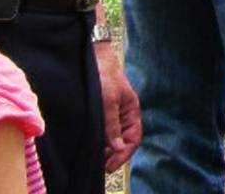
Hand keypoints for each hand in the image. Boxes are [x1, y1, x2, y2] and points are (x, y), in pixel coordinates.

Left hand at [95, 38, 140, 172]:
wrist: (92, 58)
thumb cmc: (104, 75)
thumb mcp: (108, 101)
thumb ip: (112, 125)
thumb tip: (118, 148)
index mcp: (131, 111)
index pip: (133, 138)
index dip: (123, 154)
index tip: (109, 166)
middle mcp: (123, 114)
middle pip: (123, 140)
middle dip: (113, 154)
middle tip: (99, 165)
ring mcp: (112, 113)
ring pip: (113, 136)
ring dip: (105, 148)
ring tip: (94, 156)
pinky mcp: (101, 111)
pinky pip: (104, 130)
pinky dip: (99, 139)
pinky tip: (91, 143)